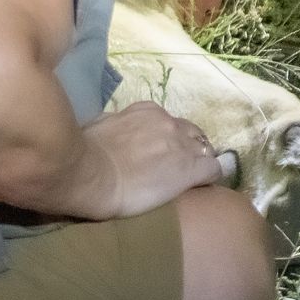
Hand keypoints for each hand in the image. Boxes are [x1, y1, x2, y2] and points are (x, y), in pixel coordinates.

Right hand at [83, 101, 223, 219]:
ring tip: (192, 180)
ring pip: (206, 149)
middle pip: (191, 134)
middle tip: (177, 168)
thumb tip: (115, 127)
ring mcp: (182, 145)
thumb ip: (114, 124)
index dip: (169, 139)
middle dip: (188, 148)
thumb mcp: (99, 126)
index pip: (169, 122)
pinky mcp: (191, 170)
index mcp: (147, 112)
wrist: (91, 175)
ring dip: (200, 162)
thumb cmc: (85, 152)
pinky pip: (213, 169)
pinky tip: (203, 187)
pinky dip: (210, 177)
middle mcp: (169, 124)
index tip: (162, 153)